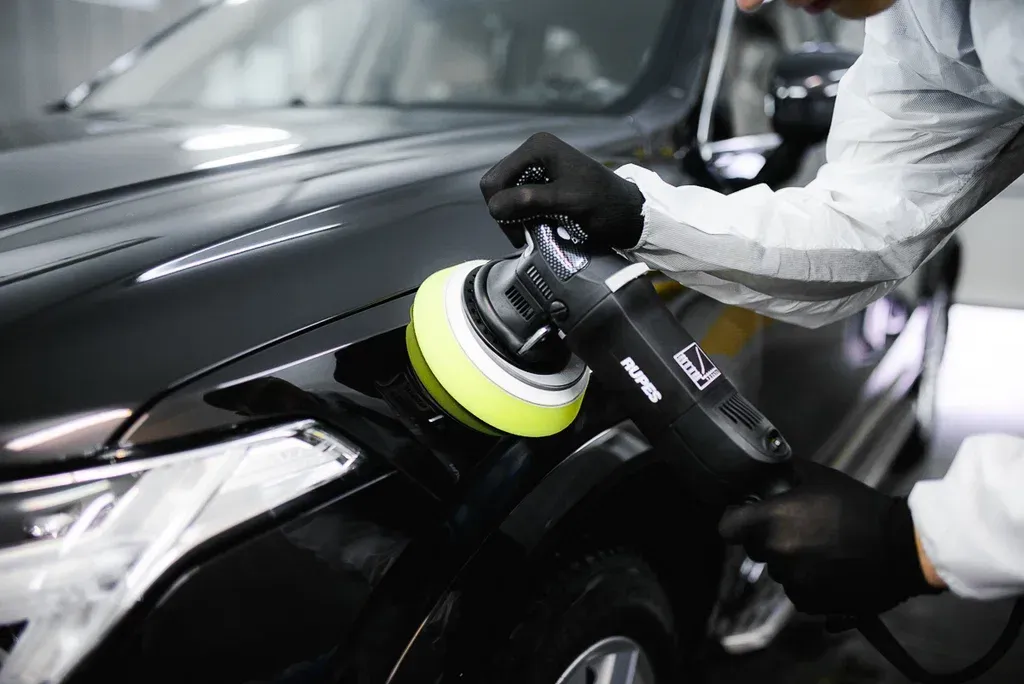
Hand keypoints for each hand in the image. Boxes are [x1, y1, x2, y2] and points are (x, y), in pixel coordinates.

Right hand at [479, 132, 644, 249]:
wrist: (629, 214)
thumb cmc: (604, 205)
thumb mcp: (567, 201)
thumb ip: (530, 201)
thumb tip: (495, 207)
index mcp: (537, 148)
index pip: (495, 180)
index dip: (500, 209)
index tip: (521, 234)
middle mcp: (533, 153)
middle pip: (497, 188)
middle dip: (507, 214)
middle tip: (527, 235)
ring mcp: (537, 168)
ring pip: (506, 198)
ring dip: (517, 219)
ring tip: (537, 232)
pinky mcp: (542, 183)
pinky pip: (519, 202)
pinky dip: (526, 218)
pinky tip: (541, 226)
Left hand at [718, 460, 942, 615]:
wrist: (901, 547)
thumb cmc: (860, 508)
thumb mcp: (820, 478)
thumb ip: (786, 472)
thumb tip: (766, 466)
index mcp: (772, 519)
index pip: (727, 527)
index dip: (735, 521)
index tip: (746, 516)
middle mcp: (777, 552)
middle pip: (755, 548)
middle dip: (768, 539)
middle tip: (797, 528)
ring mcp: (793, 580)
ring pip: (777, 571)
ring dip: (790, 562)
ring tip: (822, 549)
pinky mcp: (810, 602)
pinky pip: (796, 591)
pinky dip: (807, 583)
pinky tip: (830, 568)